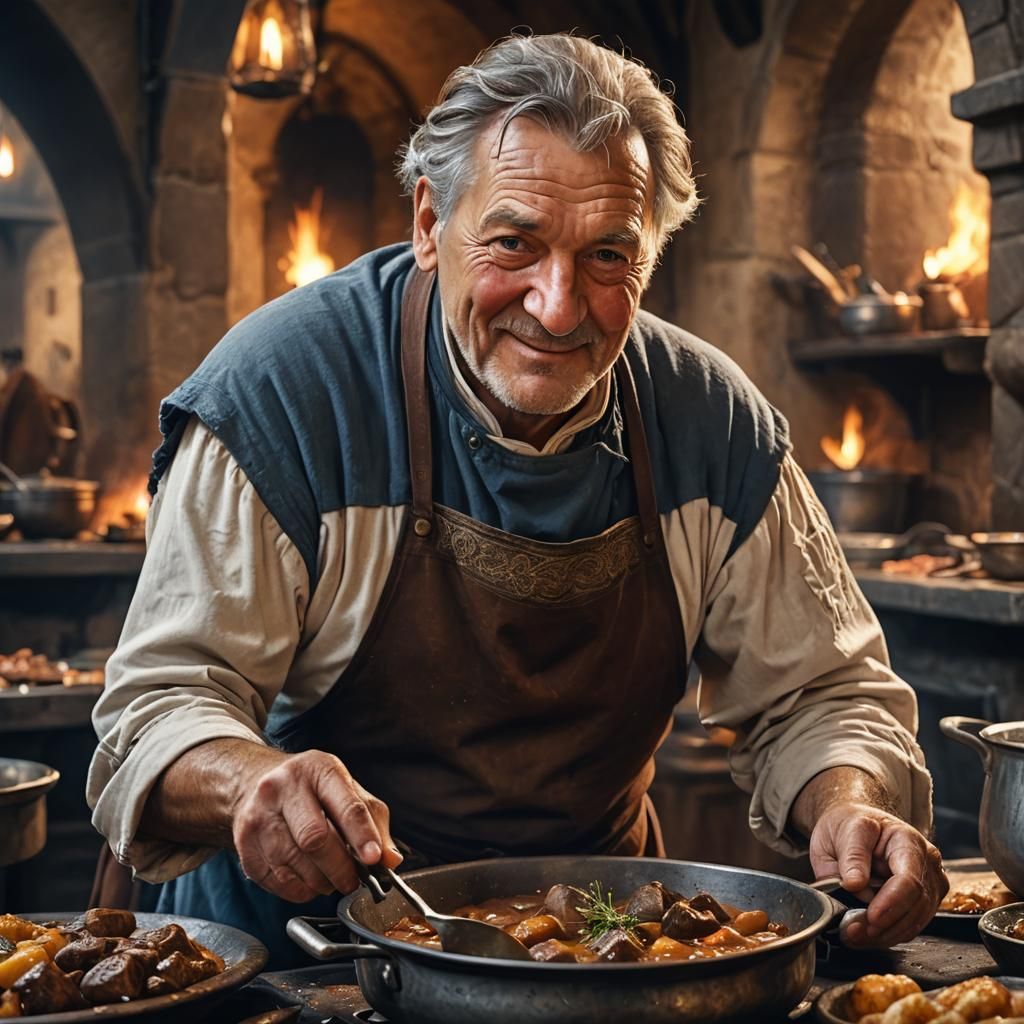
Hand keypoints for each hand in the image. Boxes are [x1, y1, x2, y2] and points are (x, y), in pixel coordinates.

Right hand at [232, 749, 401, 901]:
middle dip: (341, 868)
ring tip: (331, 879)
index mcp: (319, 769)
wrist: (254, 782)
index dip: (363, 836)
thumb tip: (390, 858)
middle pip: (315, 839)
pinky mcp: (244, 842)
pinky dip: (299, 889)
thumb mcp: (346, 789)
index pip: (346, 806)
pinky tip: (308, 880)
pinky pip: (276, 879)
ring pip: (294, 863)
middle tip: (354, 881)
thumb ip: (373, 822)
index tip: (375, 859)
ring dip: (320, 882)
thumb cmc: (309, 788)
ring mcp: (259, 814)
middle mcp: (284, 787)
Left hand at [809, 802, 947, 947]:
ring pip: (915, 921)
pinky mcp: (923, 902)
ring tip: (854, 935)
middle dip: (885, 924)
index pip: (909, 879)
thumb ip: (851, 855)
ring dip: (885, 934)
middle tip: (853, 932)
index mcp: (907, 840)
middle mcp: (926, 864)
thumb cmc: (852, 825)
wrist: (857, 828)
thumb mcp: (844, 830)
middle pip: (916, 905)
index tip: (871, 917)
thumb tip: (855, 885)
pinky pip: (910, 925)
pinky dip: (887, 934)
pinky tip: (865, 935)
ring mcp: (929, 884)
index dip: (891, 902)